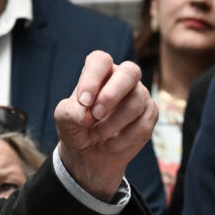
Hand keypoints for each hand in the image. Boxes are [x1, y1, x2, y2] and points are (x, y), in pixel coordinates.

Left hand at [55, 51, 157, 201]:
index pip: (101, 61)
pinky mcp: (149, 115)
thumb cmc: (76, 127)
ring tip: (95, 136)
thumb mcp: (65, 119)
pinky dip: (123, 139)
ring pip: (136, 102)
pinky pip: (143, 125)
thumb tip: (87, 115)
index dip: (92, 79)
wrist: (88, 153)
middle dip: (112, 94)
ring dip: (112, 124)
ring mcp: (140, 95)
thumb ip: (71, 112)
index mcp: (100, 71)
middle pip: (130, 72)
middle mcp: (122, 78)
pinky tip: (108, 145)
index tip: (83, 102)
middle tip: (96, 115)